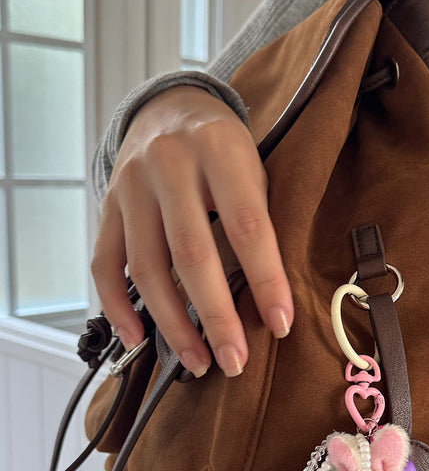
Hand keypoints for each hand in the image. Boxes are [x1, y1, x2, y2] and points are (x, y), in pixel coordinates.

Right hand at [90, 86, 292, 378]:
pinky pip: (105, 265)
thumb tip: (271, 303)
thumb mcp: (256, 168)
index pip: (248, 226)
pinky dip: (117, 307)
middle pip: (192, 255)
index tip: (280, 326)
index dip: (267, 280)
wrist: (170, 108)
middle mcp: (169, 164)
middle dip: (216, 317)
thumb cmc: (226, 151)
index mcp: (220, 151)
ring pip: (147, 268)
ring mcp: (131, 186)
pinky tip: (138, 340)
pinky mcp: (107, 206)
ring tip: (198, 360)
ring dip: (172, 324)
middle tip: (235, 362)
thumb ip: (260, 223)